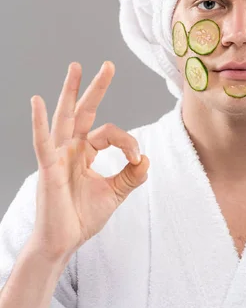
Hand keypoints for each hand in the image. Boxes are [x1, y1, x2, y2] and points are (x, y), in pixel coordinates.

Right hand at [29, 61, 149, 259]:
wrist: (64, 242)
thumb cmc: (82, 217)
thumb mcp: (114, 193)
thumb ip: (131, 176)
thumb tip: (146, 158)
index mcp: (85, 152)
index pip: (109, 132)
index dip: (127, 141)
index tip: (137, 159)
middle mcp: (71, 149)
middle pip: (84, 111)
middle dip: (95, 88)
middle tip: (107, 65)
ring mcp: (57, 156)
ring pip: (64, 118)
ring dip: (70, 92)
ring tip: (75, 68)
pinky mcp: (47, 168)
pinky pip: (42, 142)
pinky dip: (39, 123)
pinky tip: (36, 102)